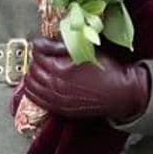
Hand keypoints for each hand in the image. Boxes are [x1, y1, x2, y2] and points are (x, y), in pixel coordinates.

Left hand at [21, 38, 150, 121]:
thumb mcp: (84, 51)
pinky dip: (33, 90)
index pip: (38, 55)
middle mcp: (55, 87)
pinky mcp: (59, 109)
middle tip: (42, 55)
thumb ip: (59, 47)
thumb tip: (40, 44)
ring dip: (32, 75)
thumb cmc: (107, 71)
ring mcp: (56, 100)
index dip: (40, 48)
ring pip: (31, 85)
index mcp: (60, 70)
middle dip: (36, 60)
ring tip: (39, 69)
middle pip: (33, 70)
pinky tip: (37, 84)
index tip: (43, 45)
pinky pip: (36, 99)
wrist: (121, 93)